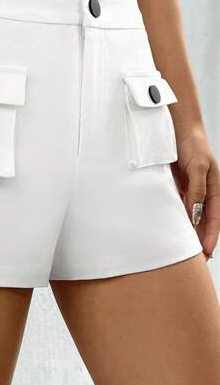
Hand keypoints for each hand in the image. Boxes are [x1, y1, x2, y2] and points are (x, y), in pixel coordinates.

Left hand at [170, 127, 219, 260]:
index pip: (214, 218)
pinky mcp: (177, 184)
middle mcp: (203, 190)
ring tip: (180, 247)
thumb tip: (195, 214)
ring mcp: (190, 188)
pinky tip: (170, 226)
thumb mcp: (198, 166)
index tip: (206, 253)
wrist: (177, 127)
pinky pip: (176, 204)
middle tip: (192, 257)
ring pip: (189, 214)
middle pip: (202, 220)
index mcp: (215, 188)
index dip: (211, 236)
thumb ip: (197, 190)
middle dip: (199, 238)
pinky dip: (175, 216)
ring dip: (186, 229)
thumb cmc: (192, 144)